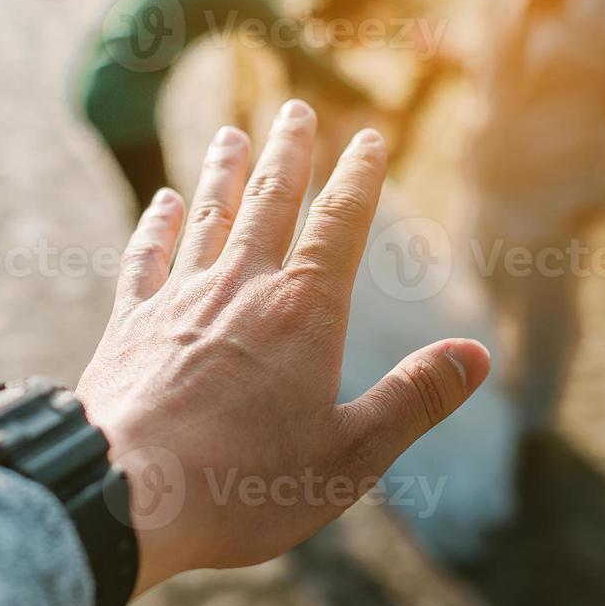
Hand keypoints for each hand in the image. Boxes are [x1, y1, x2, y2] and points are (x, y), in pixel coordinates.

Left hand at [76, 99, 490, 596]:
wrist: (127, 494)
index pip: (339, 224)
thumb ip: (415, 399)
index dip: (359, 177)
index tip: (369, 138)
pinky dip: (157, 225)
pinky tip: (161, 204)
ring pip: (207, 216)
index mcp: (304, 312)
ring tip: (230, 135)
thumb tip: (477, 355)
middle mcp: (241, 287)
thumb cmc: (244, 485)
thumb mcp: (351, 456)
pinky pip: (146, 256)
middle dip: (289, 153)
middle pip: (270, 201)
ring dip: (223, 173)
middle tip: (295, 110)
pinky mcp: (129, 324)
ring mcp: (179, 299)